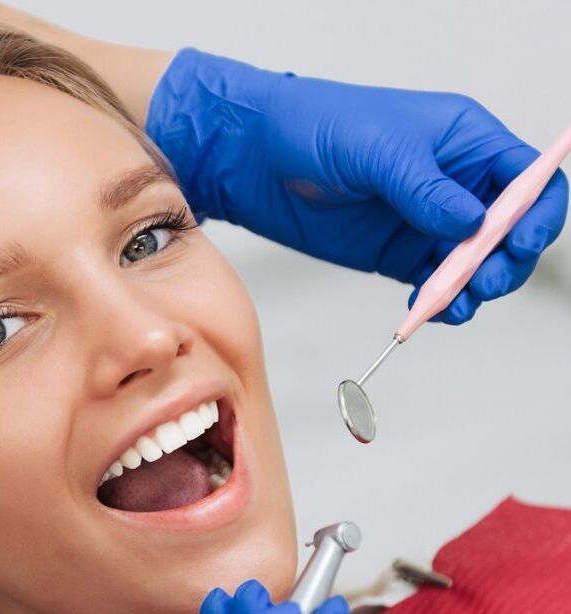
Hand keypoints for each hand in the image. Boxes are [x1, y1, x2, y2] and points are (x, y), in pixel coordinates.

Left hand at [147, 50, 568, 323]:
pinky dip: (439, 303)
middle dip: (506, 261)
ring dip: (474, 289)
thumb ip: (425, 188)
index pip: (528, 178)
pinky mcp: (399, 254)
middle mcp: (454, 183)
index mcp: (464, 140)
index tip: (520, 243)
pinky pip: (436, 285)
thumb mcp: (376, 148)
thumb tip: (471, 223)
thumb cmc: (314, 126)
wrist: (255, 159)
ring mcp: (427, 222)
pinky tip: (427, 310)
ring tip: (452, 303)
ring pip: (476, 265)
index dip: (536, 213)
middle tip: (484, 282)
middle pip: (510, 230)